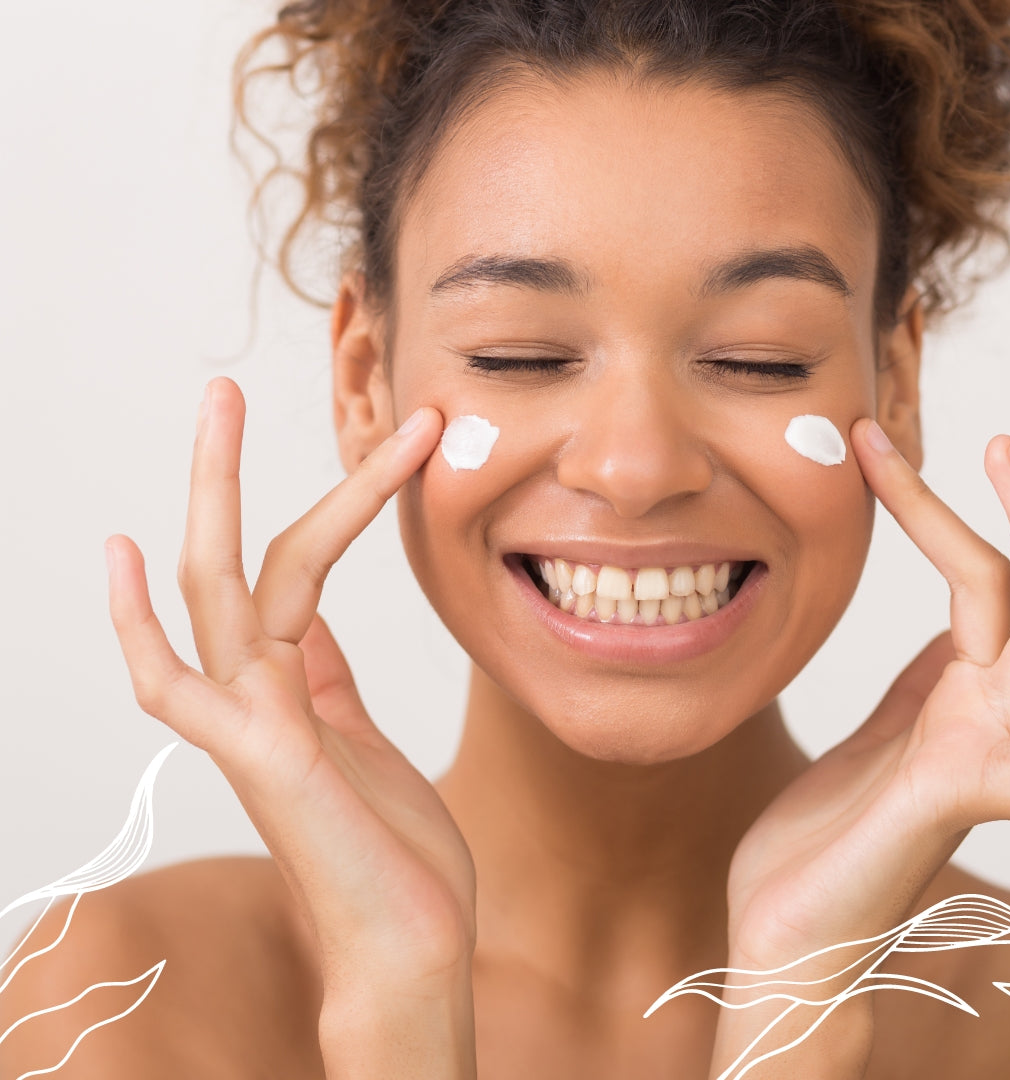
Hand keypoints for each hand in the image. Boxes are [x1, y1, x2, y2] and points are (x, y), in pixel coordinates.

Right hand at [105, 377, 476, 1003]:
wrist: (408, 949)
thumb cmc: (391, 852)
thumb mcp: (361, 738)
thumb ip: (327, 682)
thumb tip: (316, 628)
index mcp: (292, 686)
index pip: (296, 569)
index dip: (325, 503)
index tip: (372, 450)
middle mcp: (257, 695)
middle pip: (233, 561)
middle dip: (226, 473)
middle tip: (222, 387)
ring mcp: (249, 725)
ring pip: (217, 591)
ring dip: (215, 496)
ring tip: (217, 409)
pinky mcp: (260, 759)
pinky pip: (179, 684)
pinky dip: (139, 624)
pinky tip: (125, 555)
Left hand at [725, 423, 1009, 971]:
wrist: (791, 928)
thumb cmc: (825, 833)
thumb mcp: (878, 731)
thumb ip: (923, 683)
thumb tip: (951, 629)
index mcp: (954, 697)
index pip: (980, 583)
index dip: (964, 513)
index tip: (924, 449)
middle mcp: (979, 719)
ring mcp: (976, 758)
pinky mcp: (948, 802)